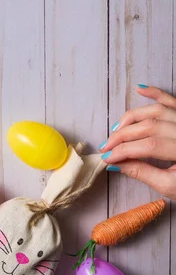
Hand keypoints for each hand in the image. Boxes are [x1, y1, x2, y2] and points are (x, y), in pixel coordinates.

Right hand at [99, 85, 175, 199]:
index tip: (107, 158)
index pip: (147, 146)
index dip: (123, 151)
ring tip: (116, 129)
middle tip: (106, 146)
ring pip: (156, 111)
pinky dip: (156, 93)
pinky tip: (140, 89)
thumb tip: (114, 164)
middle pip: (148, 127)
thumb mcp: (169, 186)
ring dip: (132, 117)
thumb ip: (142, 173)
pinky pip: (171, 100)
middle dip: (122, 136)